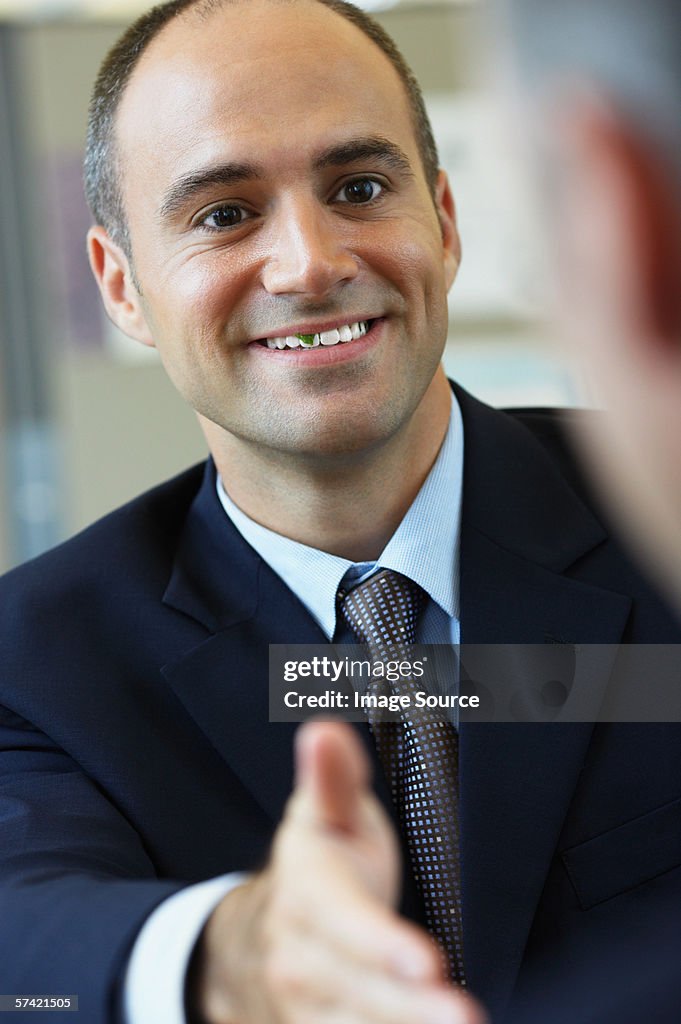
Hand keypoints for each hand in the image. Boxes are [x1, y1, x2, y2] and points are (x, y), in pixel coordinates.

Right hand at [192, 720, 484, 1023]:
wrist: (268, 931)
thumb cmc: (320, 865)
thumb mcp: (325, 815)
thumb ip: (333, 778)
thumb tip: (323, 731)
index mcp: (307, 891)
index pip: (344, 921)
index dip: (381, 944)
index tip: (426, 961)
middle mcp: (302, 955)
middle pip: (360, 988)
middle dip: (412, 1008)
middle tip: (465, 1016)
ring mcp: (309, 1003)